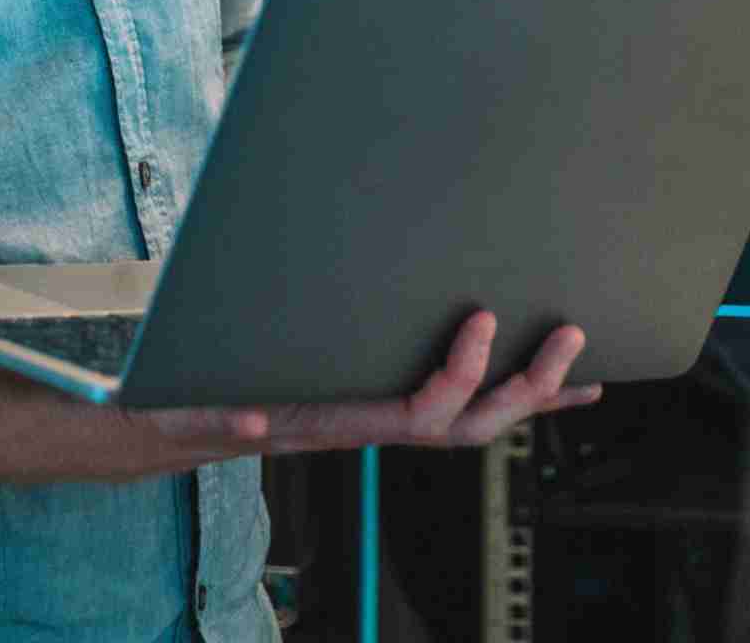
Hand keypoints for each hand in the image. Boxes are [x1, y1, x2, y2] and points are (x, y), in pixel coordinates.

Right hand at [127, 311, 599, 464]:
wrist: (172, 423)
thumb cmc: (184, 409)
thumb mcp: (192, 411)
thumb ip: (215, 421)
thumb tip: (245, 429)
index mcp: (338, 423)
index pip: (420, 412)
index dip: (460, 374)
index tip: (482, 319)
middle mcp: (369, 422)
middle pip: (468, 424)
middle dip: (526, 386)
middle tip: (569, 337)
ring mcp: (376, 412)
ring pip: (469, 416)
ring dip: (529, 389)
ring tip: (577, 358)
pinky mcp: (373, 395)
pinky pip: (450, 398)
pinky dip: (498, 384)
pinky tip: (529, 368)